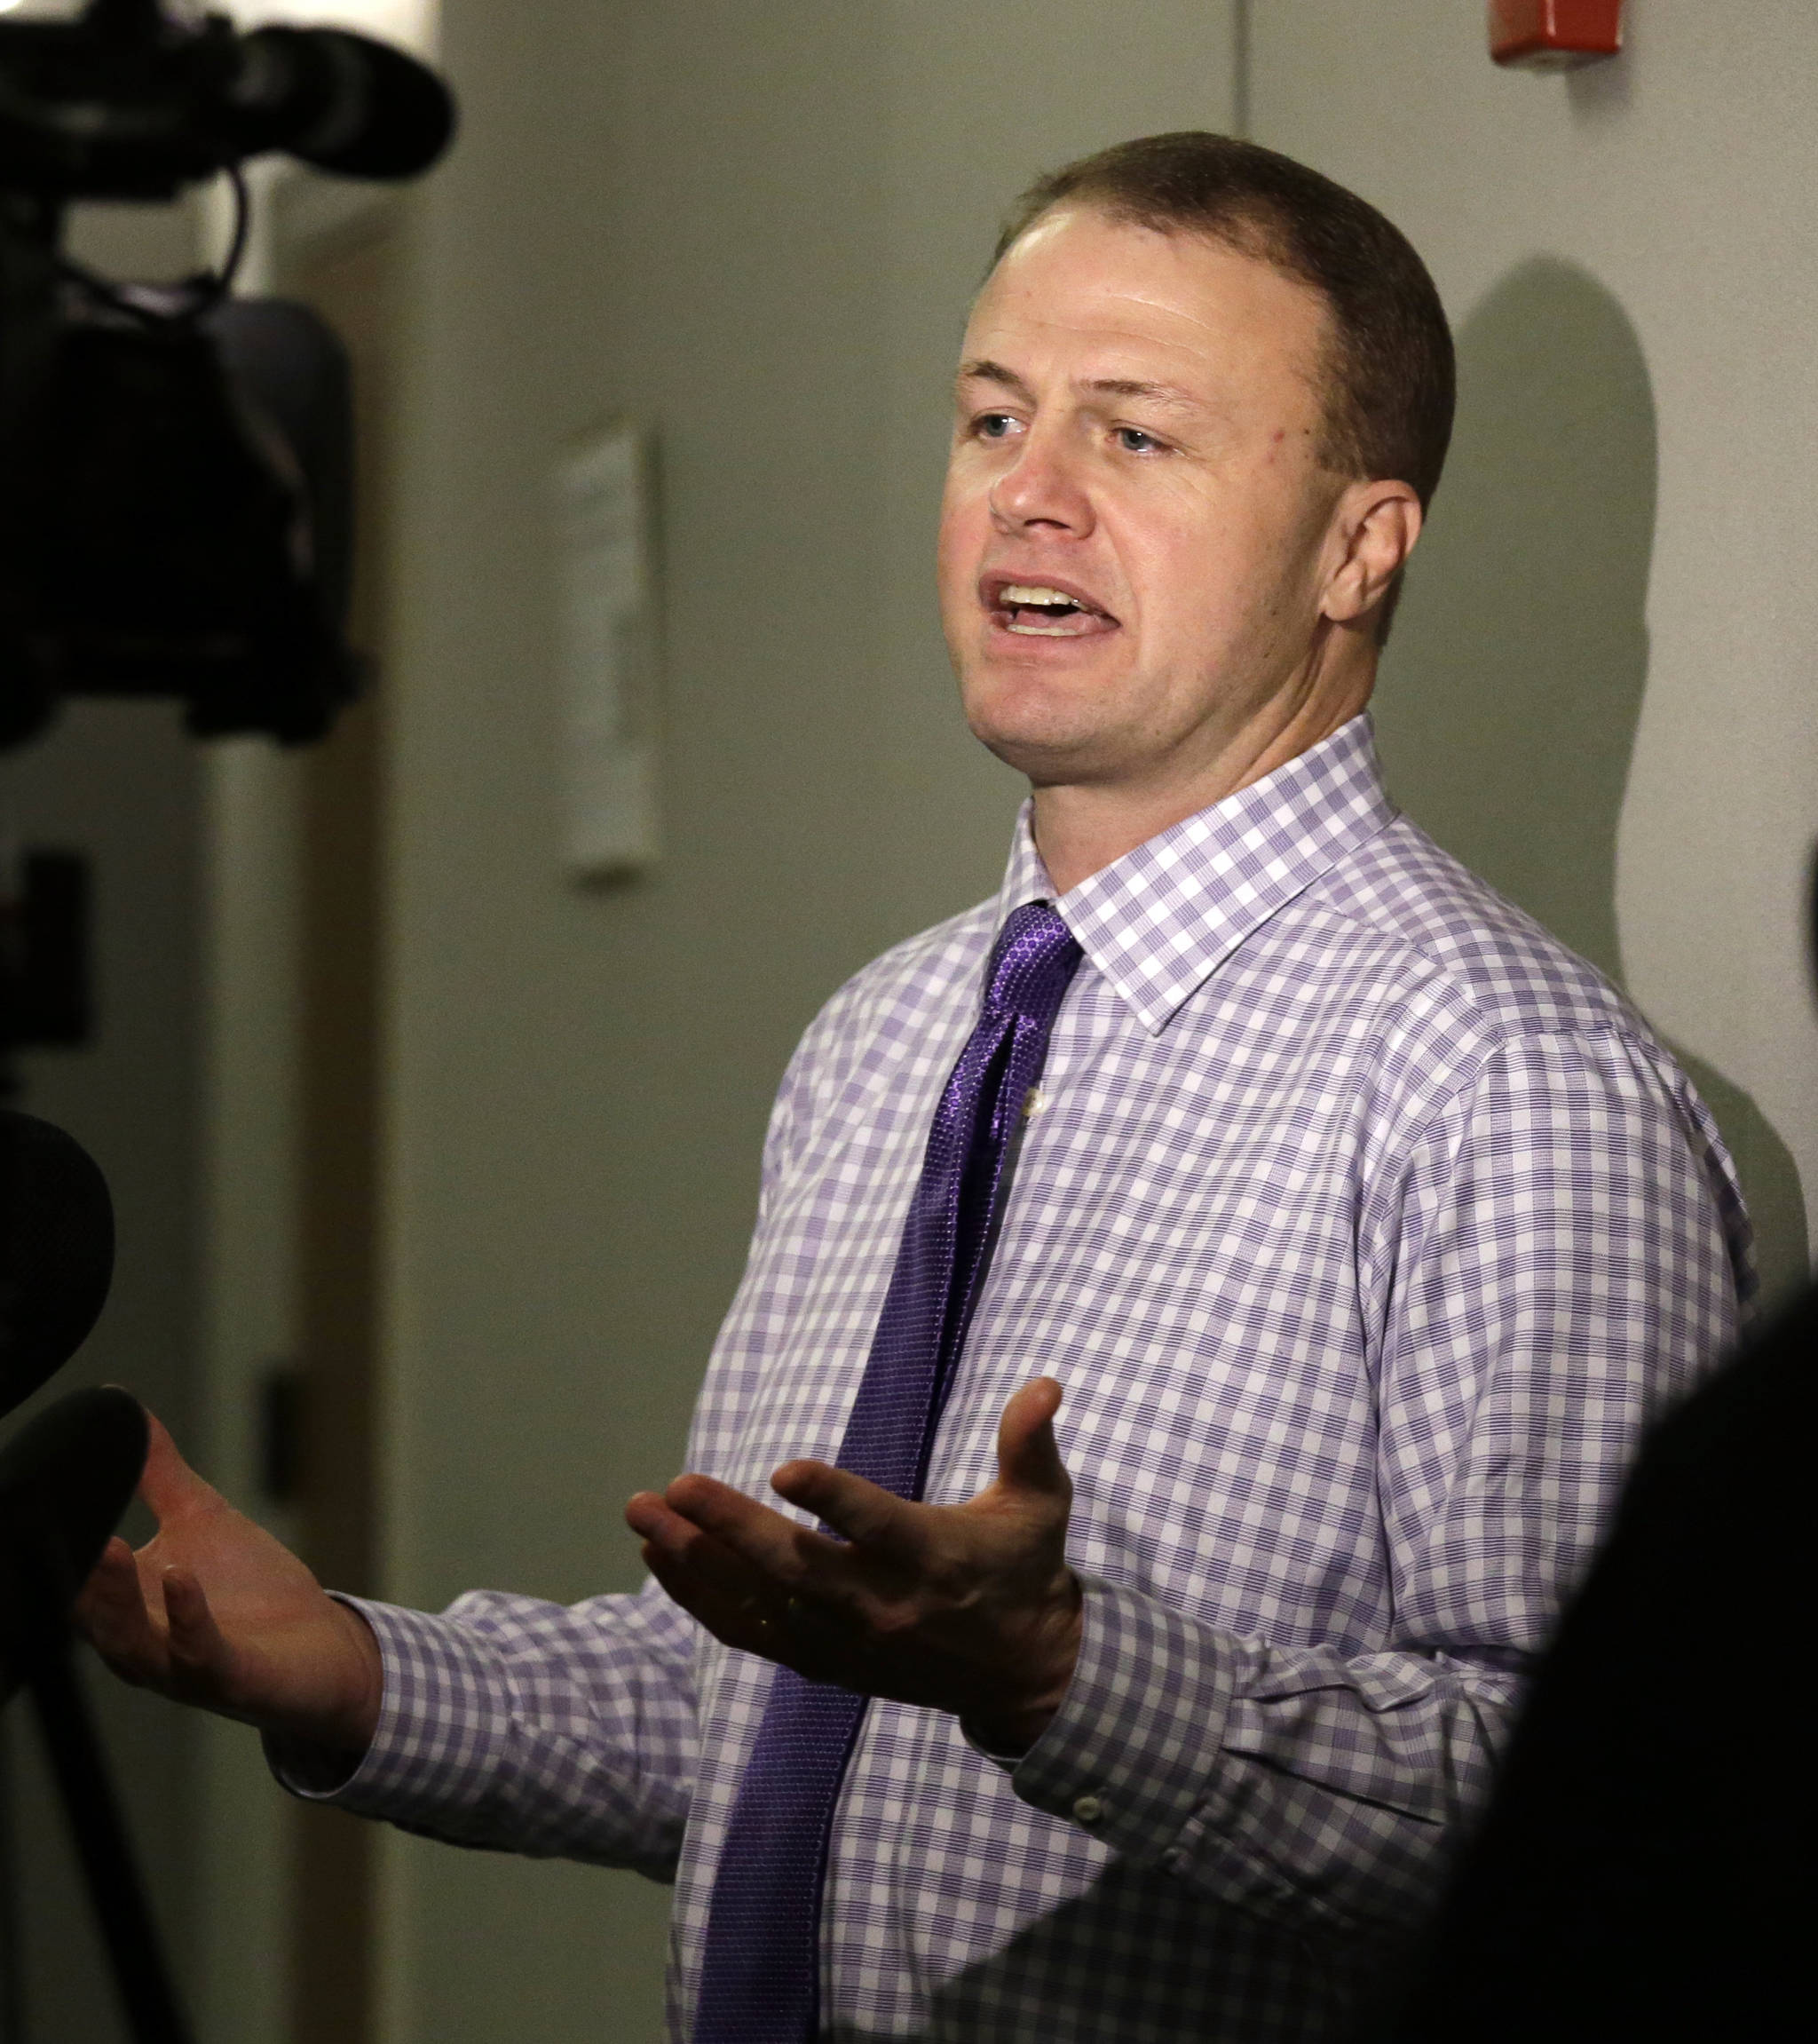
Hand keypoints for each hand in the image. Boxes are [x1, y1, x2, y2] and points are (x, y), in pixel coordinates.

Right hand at [75, 1409, 381, 1756]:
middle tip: (74, 1532)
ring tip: (111, 1548)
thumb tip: (123, 1406)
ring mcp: (180, 1668)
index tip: (40, 1508)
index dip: (57, 1551)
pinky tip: (182, 1577)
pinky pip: (199, 1655)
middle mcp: (139, 1646)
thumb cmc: (251, 1587)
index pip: (73, 1584)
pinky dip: (188, 1619)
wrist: (320, 1647)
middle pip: (93, 1616)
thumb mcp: (199, 1517)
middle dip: (81, 1577)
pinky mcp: (228, 1678)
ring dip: (118, 1599)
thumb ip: (158, 1472)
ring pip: (132, 1642)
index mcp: (123, 1607)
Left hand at [625, 1377, 1081, 1751]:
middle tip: (674, 1488)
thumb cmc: (1024, 1568)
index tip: (784, 1467)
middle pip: (797, 1570)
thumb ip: (1030, 1442)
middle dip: (730, 1529)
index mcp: (933, 1557)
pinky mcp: (825, 1662)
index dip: (832, 1500)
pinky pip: (751, 1632)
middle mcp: (883, 1604)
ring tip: (644, 1517)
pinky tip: (660, 1558)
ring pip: (760, 1604)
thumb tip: (1046, 1383)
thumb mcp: (1042, 1504)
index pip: (877, 1526)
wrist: (1023, 1672)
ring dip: (697, 1563)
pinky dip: (701, 1599)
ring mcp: (847, 1641)